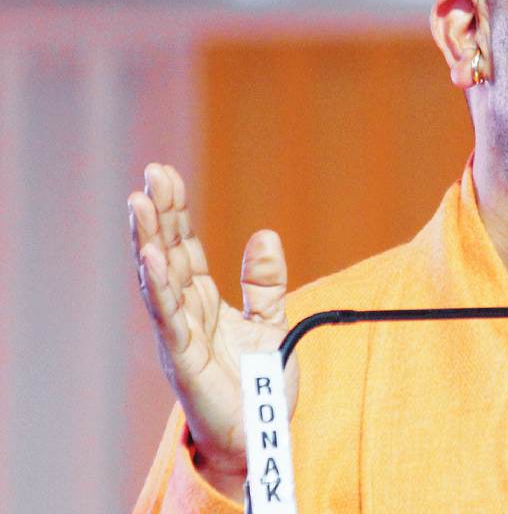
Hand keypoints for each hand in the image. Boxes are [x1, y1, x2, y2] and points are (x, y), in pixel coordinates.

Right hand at [128, 163, 298, 501]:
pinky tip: (151, 256)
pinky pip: (169, 318)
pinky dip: (159, 286)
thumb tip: (264, 234)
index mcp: (203, 302)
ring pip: (159, 280)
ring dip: (147, 241)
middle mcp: (185, 313)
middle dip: (158, 215)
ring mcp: (180, 335)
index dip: (174, 212)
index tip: (166, 175)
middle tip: (152, 173)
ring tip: (138, 202)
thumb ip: (266, 282)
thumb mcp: (272, 321)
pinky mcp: (184, 359)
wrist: (261, 433)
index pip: (183, 247)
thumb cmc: (259, 382)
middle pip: (166, 254)